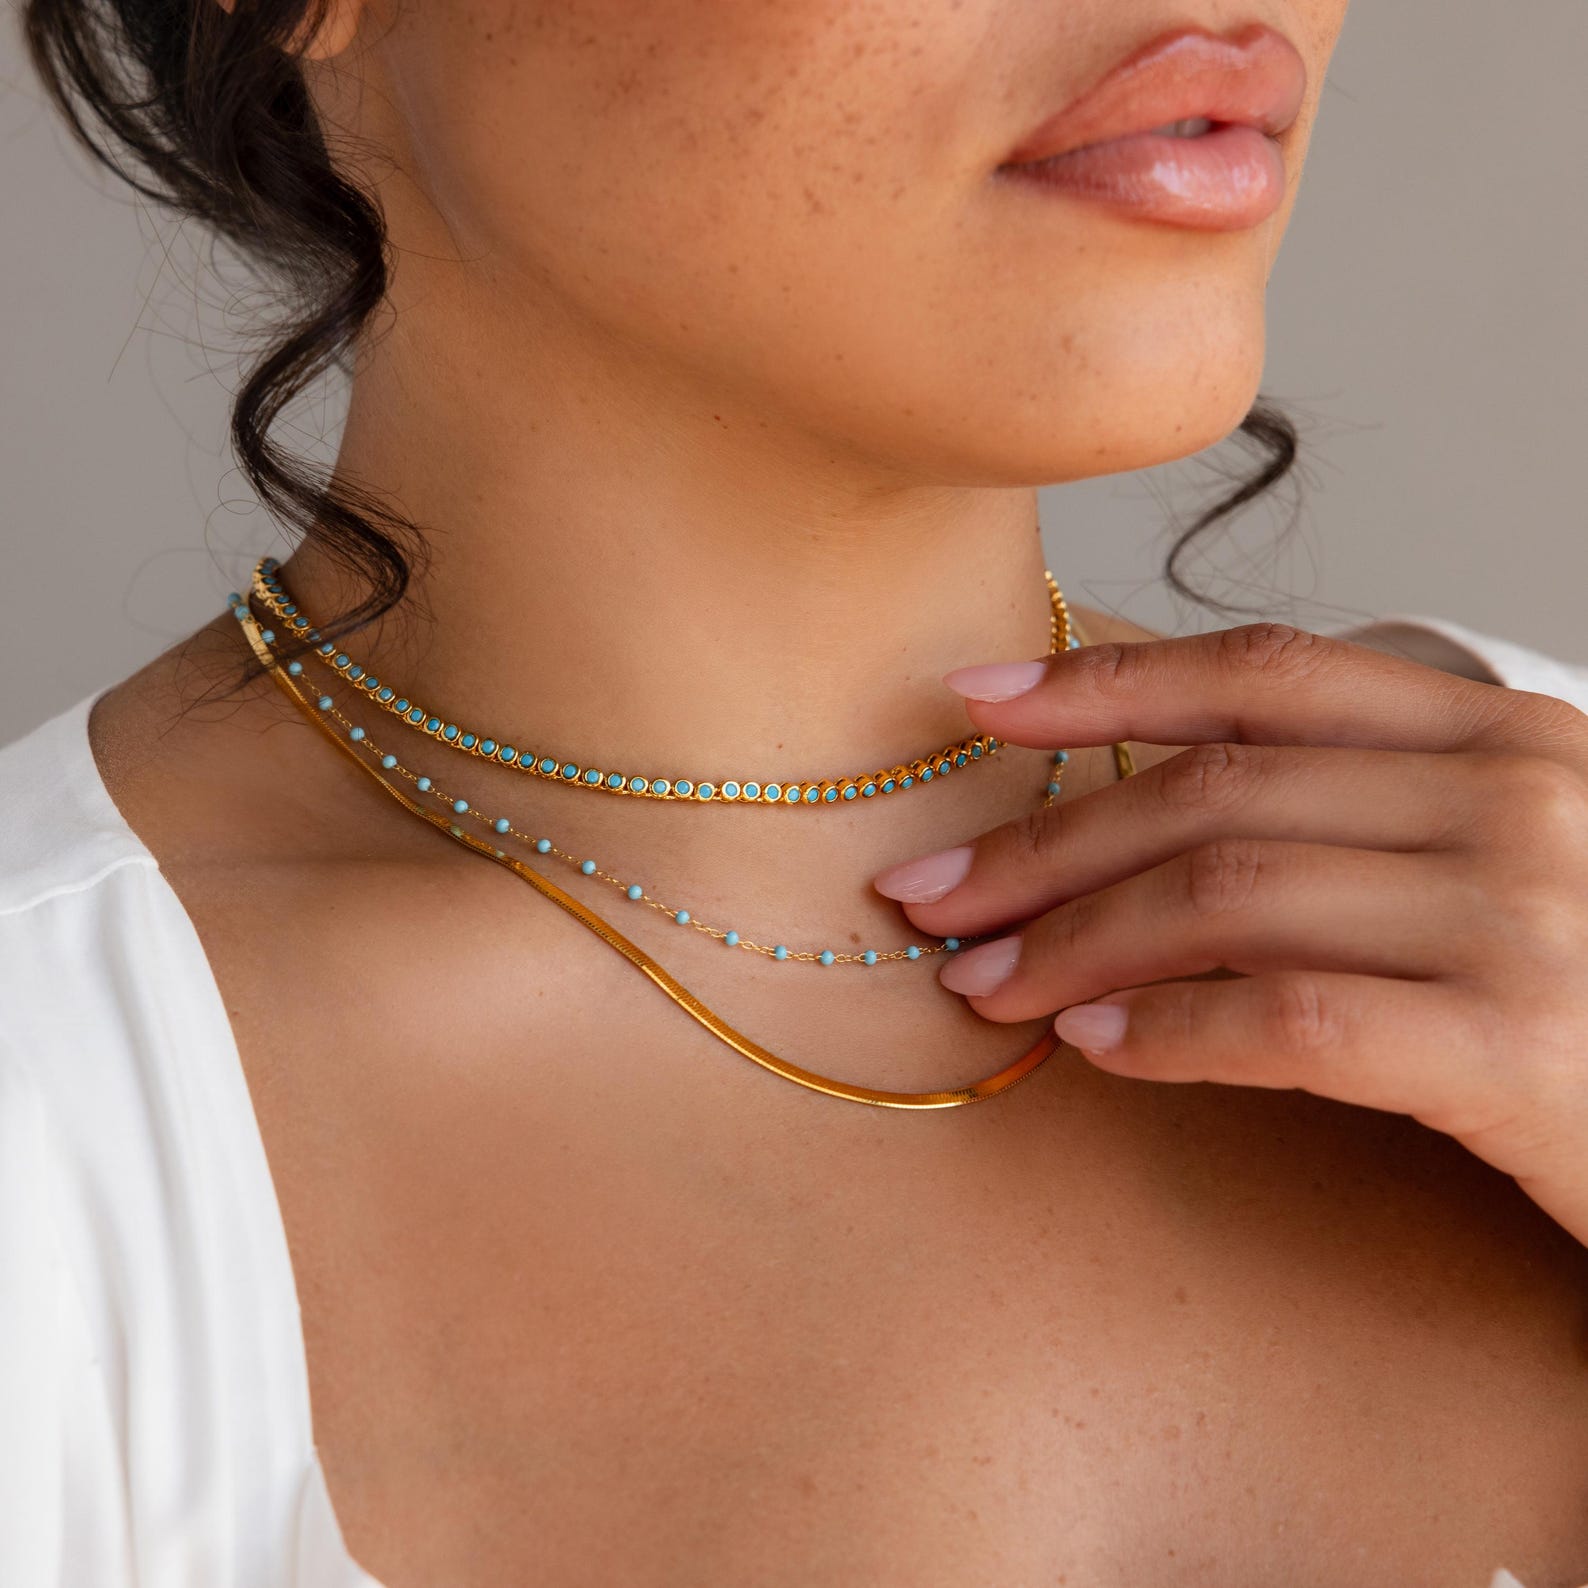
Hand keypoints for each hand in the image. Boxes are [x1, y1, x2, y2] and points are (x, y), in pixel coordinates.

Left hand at [872, 623, 1587, 1246]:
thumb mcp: (1501, 858)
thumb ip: (1359, 814)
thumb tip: (1140, 821)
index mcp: (1498, 734)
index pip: (1260, 677)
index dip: (1101, 684)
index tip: (972, 706)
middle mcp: (1514, 796)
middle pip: (1212, 793)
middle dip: (1043, 846)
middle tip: (932, 895)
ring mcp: (1524, 914)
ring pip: (1227, 895)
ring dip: (1073, 942)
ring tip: (984, 984)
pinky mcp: (1521, 1047)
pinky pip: (1292, 1018)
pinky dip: (1172, 1029)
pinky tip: (1096, 1045)